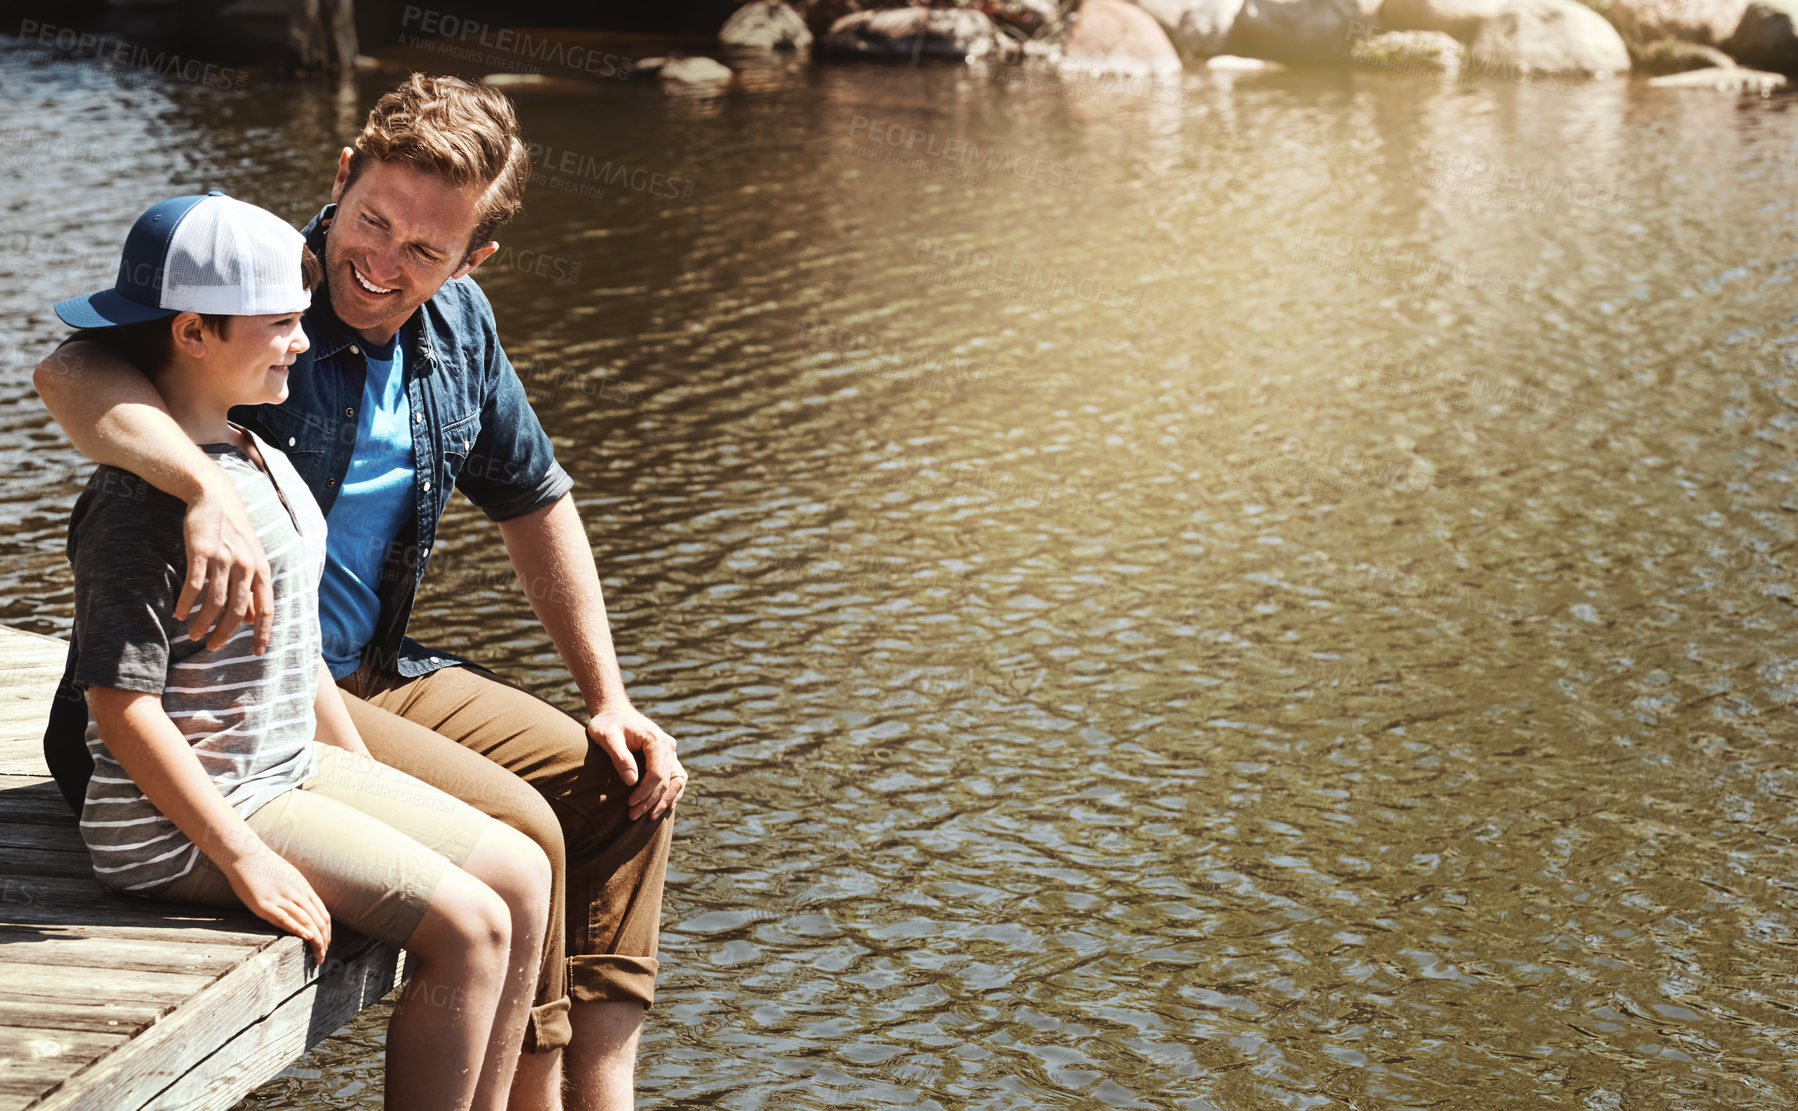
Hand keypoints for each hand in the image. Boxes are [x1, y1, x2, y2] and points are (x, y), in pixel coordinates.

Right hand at [177, 477, 273, 654]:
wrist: (214, 499)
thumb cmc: (233, 534)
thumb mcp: (249, 560)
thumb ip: (251, 590)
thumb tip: (252, 620)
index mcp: (260, 570)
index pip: (266, 609)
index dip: (263, 633)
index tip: (258, 653)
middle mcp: (246, 566)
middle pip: (237, 612)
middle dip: (224, 634)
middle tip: (211, 646)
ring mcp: (224, 559)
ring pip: (215, 603)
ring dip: (202, 623)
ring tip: (193, 634)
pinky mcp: (202, 552)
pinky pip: (194, 586)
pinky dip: (187, 604)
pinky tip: (180, 614)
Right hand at [219, 844, 332, 962]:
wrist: (245, 856)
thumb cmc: (266, 868)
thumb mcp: (289, 879)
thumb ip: (299, 893)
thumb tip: (307, 908)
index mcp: (304, 889)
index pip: (323, 915)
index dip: (327, 933)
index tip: (326, 946)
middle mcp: (297, 894)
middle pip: (318, 921)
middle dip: (324, 942)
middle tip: (322, 958)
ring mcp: (282, 899)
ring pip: (306, 921)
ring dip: (315, 942)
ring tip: (318, 957)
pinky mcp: (265, 905)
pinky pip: (286, 918)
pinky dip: (298, 929)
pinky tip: (307, 938)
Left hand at [586, 704, 686, 820]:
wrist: (615, 712)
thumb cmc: (608, 724)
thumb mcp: (607, 737)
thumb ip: (619, 757)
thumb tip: (631, 781)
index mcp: (655, 739)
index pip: (657, 773)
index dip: (645, 792)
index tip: (630, 804)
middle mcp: (668, 745)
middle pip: (666, 780)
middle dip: (651, 800)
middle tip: (633, 815)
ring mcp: (670, 751)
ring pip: (676, 781)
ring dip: (664, 800)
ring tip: (650, 816)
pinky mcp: (668, 757)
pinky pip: (676, 778)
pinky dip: (672, 793)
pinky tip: (664, 807)